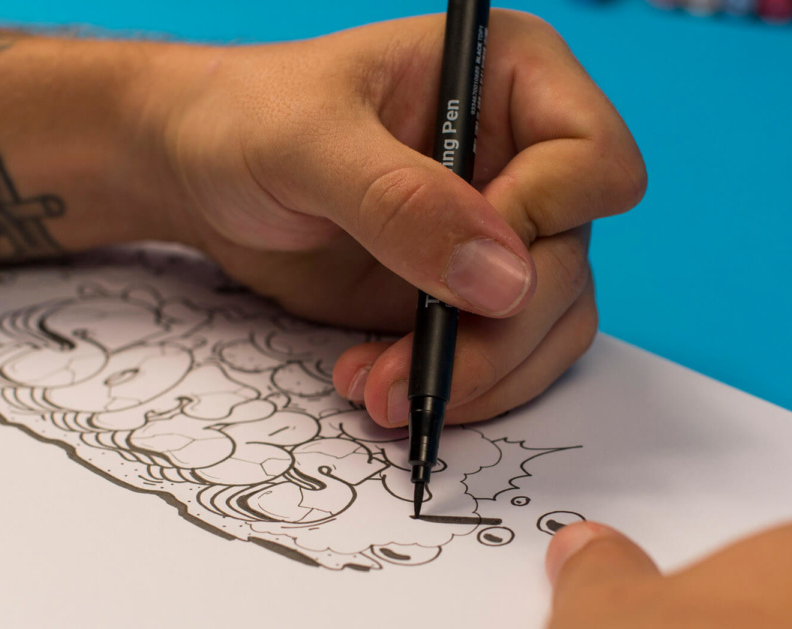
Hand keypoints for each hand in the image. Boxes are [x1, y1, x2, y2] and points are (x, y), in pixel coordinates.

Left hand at [139, 12, 643, 427]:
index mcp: (511, 78)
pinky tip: (377, 381)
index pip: (595, 162)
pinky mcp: (465, 293)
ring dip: (476, 376)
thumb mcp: (308, 143)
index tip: (460, 258)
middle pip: (572, 264)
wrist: (197, 173)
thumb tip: (501, 279)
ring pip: (550, 326)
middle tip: (412, 370)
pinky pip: (504, 358)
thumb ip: (400, 200)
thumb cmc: (243, 118)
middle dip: (494, 334)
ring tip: (376, 387)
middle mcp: (523, 156)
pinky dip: (455, 385)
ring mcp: (499, 233)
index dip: (543, 220)